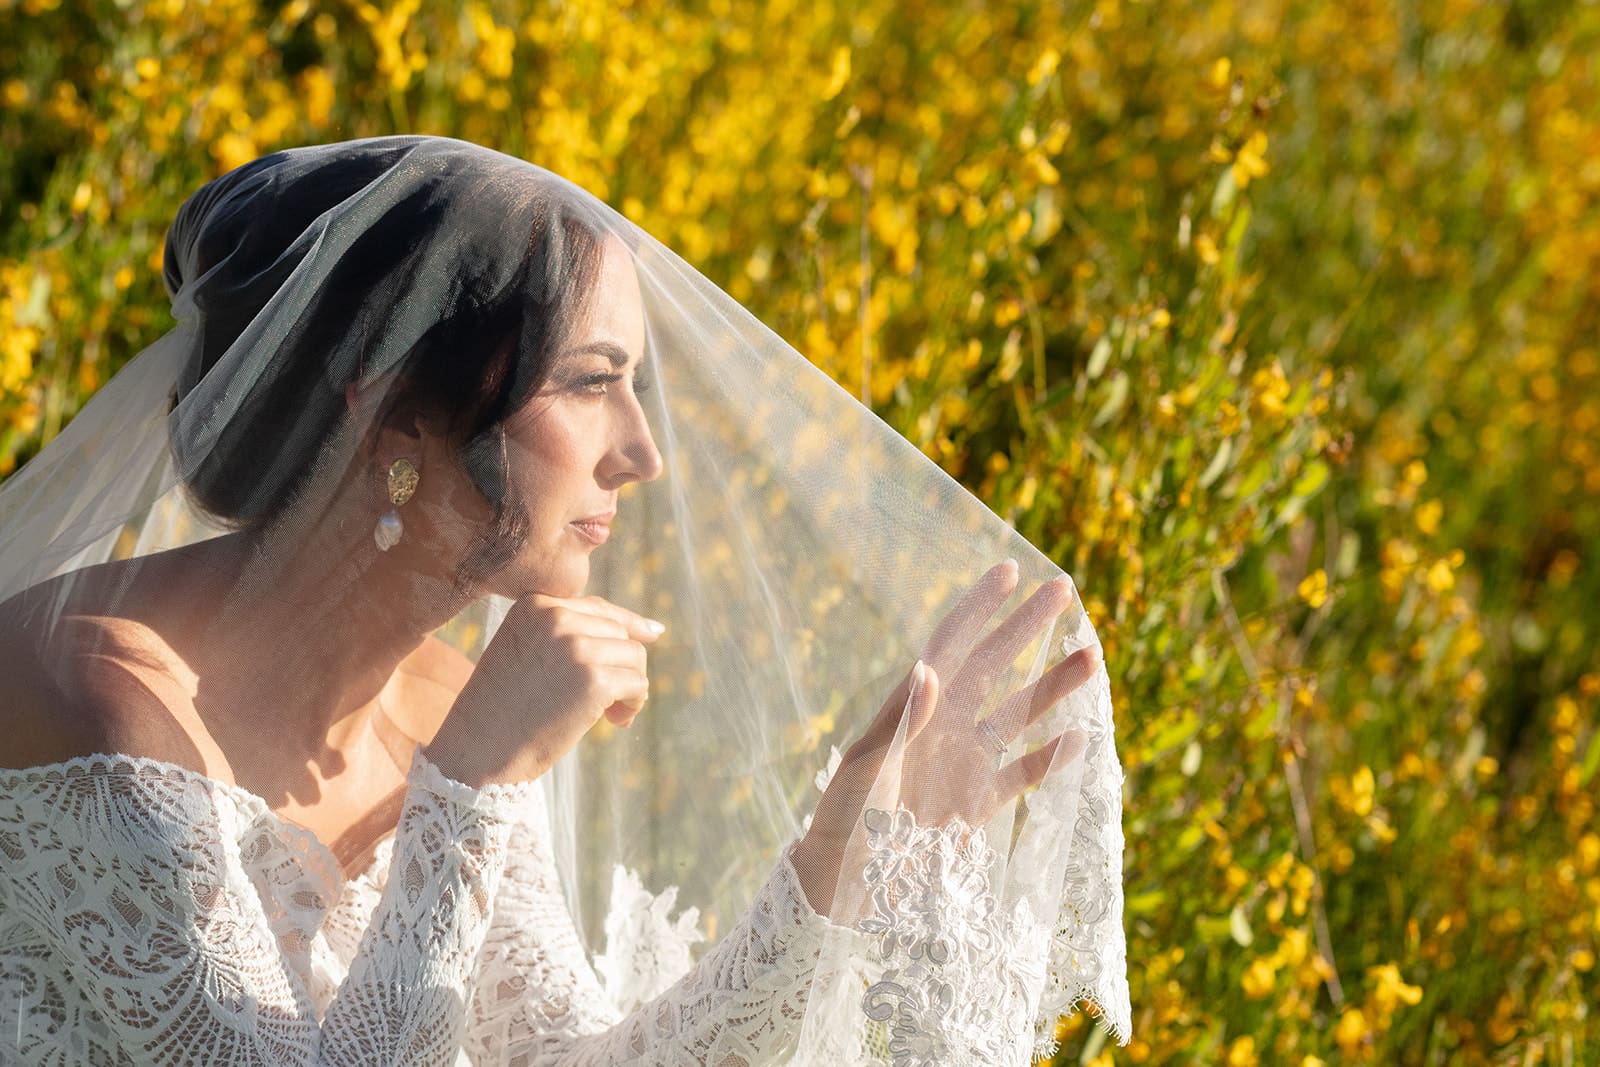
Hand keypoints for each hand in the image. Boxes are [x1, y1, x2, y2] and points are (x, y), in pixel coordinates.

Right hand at [423, 593, 664, 786]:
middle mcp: (555, 617)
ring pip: (634, 655)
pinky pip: (637, 683)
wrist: (478, 749)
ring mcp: (576, 647)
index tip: (651, 636)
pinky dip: (634, 703)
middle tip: (610, 701)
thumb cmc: (504, 706)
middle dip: (621, 664)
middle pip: (619, 631)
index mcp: (534, 604)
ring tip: (612, 713)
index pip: (597, 608)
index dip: (625, 627)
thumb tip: (653, 629)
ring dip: (630, 685)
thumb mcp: (527, 650)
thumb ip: (571, 632)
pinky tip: (616, 721)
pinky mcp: (594, 680)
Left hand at [792, 560, 1098, 917]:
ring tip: (1091, 654)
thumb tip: (930, 667)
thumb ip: (902, 720)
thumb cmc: (845, 816)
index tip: (1008, 569)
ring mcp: (963, 762)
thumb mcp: (867, 765)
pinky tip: (1079, 737)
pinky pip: (1020, 774)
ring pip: (1018, 713)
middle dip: (1026, 626)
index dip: (979, 607)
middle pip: (994, 664)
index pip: (952, 643)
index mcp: (914, 706)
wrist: (845, 881)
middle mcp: (944, 724)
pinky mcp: (976, 803)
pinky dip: (1048, 759)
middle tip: (1063, 587)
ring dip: (1053, 685)